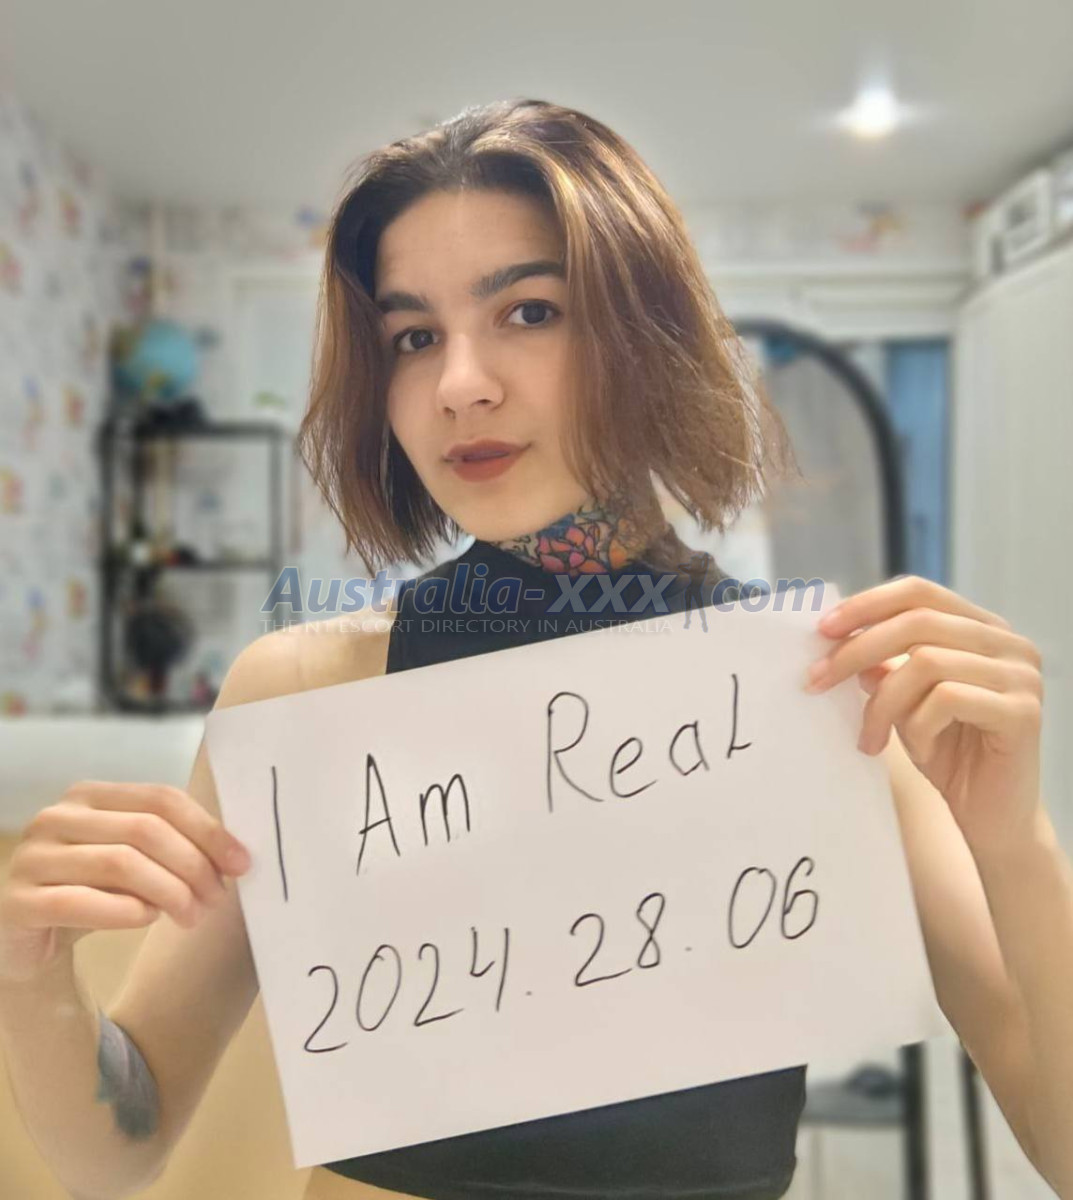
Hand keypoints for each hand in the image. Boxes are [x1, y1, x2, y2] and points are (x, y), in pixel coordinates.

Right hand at [0, 781, 250, 984]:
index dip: (208, 830)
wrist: (28, 942)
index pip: (161, 799)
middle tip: (217, 899)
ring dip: (169, 892)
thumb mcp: (135, 862)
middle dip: (193, 866)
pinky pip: (81, 902)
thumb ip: (173, 847)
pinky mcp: (16, 901)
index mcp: (90, 796)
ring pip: (120, 864)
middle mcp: (56, 817)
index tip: (242, 863)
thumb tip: (236, 857)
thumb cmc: (93, 894)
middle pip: (146, 830)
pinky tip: (147, 920)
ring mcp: (32, 857)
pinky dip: (125, 912)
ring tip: (191, 916)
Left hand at [803, 575, 1043, 855]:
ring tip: (870, 738)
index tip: (821, 629)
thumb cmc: (949, 755)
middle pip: (917, 622)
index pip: (919, 592)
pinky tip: (921, 753)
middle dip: (856, 650)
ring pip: (926, 662)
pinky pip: (946, 700)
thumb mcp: (905, 704)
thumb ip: (882, 667)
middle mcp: (1008, 644)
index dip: (867, 604)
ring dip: (883, 704)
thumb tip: (835, 638)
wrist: (993, 819)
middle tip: (817, 681)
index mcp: (982, 629)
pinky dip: (918, 727)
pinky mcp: (1023, 711)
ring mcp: (1020, 675)